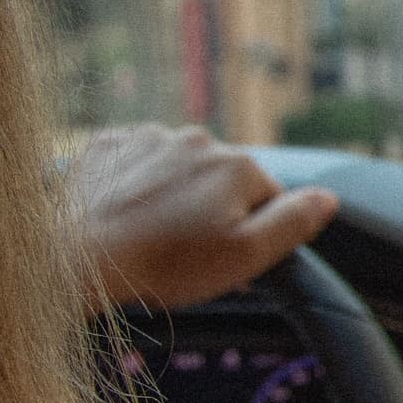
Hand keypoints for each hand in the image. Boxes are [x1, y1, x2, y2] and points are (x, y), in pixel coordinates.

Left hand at [64, 124, 338, 310]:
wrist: (75, 256)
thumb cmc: (163, 264)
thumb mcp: (244, 257)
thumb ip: (293, 223)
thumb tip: (327, 198)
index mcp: (237, 165)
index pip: (265, 199)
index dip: (249, 234)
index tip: (221, 260)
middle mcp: (197, 139)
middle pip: (220, 181)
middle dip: (210, 213)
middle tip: (183, 255)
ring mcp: (147, 137)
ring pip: (176, 171)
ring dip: (171, 198)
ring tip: (147, 238)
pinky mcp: (107, 145)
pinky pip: (134, 164)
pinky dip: (133, 187)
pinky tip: (122, 218)